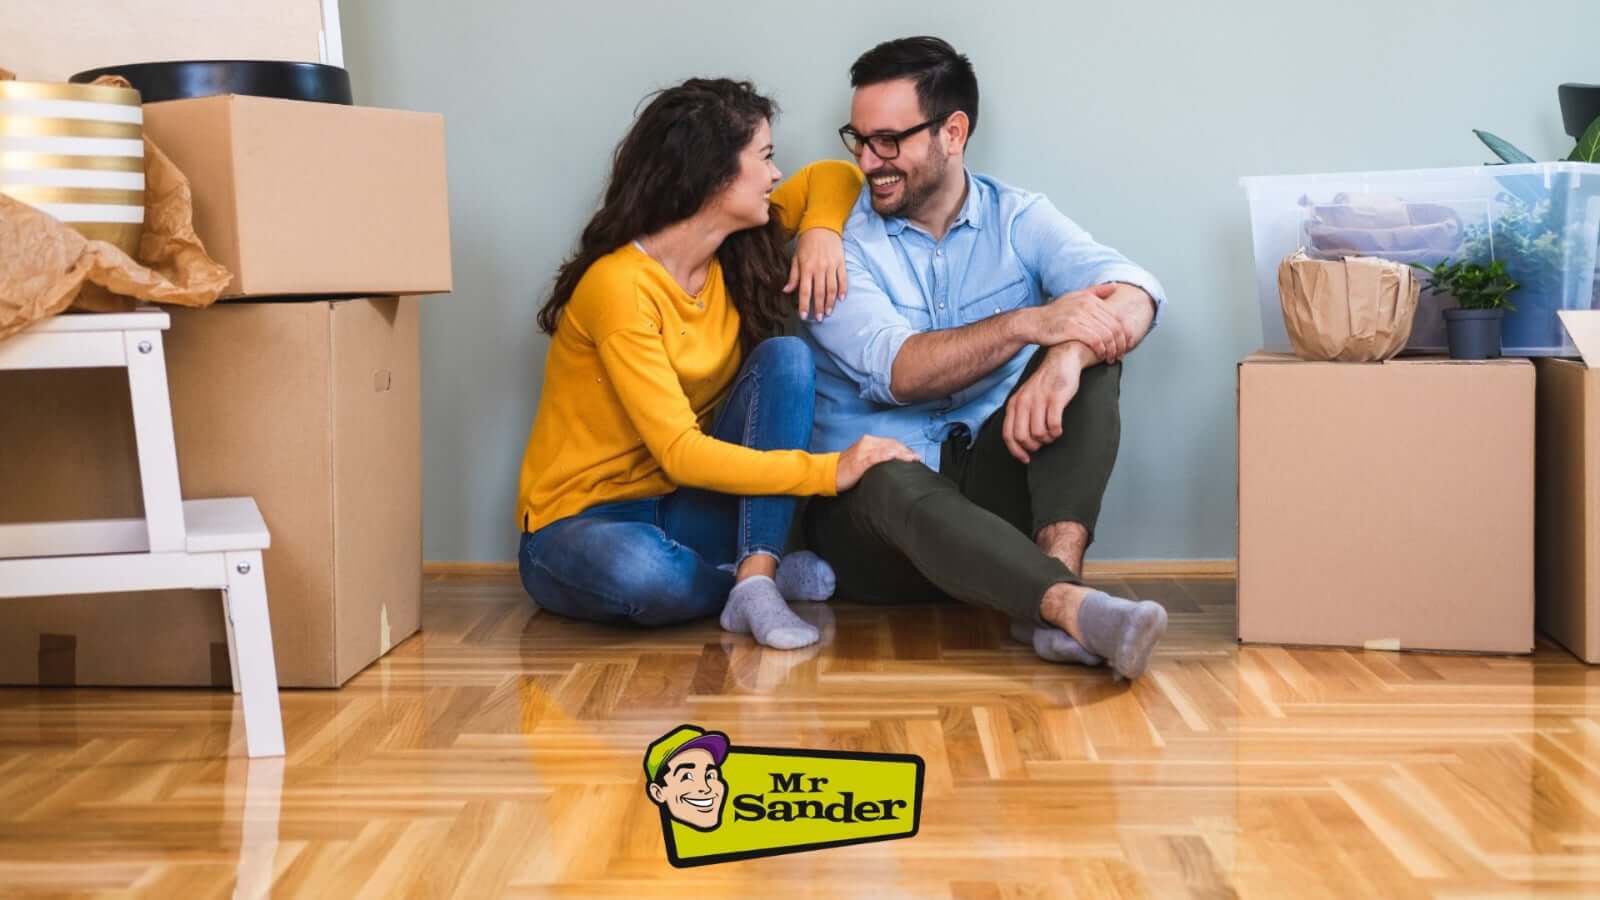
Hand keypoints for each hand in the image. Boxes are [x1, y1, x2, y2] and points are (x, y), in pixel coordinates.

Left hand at [785, 228, 847, 320]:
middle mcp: (819, 268)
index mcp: (806, 268)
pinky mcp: (841, 263)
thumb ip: (793, 276)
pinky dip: (843, 290)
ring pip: (832, 288)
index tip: (803, 316)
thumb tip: (786, 291)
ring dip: (830, 302)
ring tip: (828, 312)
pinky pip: (843, 279)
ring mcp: (831, 266)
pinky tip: (841, 299)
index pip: (804, 291)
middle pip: (819, 292)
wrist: (822, 226)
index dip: (804, 305)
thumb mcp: (796, 258)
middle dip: (818, 307)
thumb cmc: (807, 243)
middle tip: (818, 318)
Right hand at [835, 435, 919, 490]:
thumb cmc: (845, 469)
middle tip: (917, 459)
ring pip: (887, 449)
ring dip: (901, 454)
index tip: (915, 456)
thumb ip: (876, 458)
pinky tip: (896, 458)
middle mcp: (867, 443)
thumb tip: (892, 463)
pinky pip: (876, 457)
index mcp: (868, 441)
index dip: (904, 449)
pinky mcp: (860, 461)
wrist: (827, 473)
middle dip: (906, 451)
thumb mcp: (862, 459)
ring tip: (912, 459)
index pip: (891, 442)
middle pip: (892, 444)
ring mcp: (863, 451)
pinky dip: (887, 457)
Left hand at [1003, 347, 1084, 462]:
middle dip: (1034, 446)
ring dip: (1048, 439)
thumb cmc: (1046, 384)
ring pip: (1039, 433)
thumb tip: (1022, 443)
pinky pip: (1054, 425)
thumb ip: (1021, 416)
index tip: (1026, 458)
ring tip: (1053, 434)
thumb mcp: (1027, 397)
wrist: (1062, 360)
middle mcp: (1024, 402)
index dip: (1016, 451)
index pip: (1008, 435)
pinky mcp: (1055, 398)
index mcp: (1014, 403)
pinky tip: (1059, 429)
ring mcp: (1039, 399)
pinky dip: (1057, 432)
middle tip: (1043, 443)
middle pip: (1022, 437)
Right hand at [1025, 284, 1128, 361]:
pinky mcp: (1071, 327)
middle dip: (1120, 344)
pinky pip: (1095, 340)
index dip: (1123, 334)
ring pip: (1106, 335)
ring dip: (1111, 349)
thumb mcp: (1076, 297)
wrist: (1034, 322)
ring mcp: (1079, 315)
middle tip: (1119, 355)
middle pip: (1114, 327)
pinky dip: (1101, 350)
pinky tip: (1100, 355)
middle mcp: (1086, 304)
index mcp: (1090, 298)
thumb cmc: (1055, 313)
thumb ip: (1096, 291)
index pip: (1116, 318)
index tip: (1123, 345)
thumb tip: (1116, 286)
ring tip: (1111, 358)